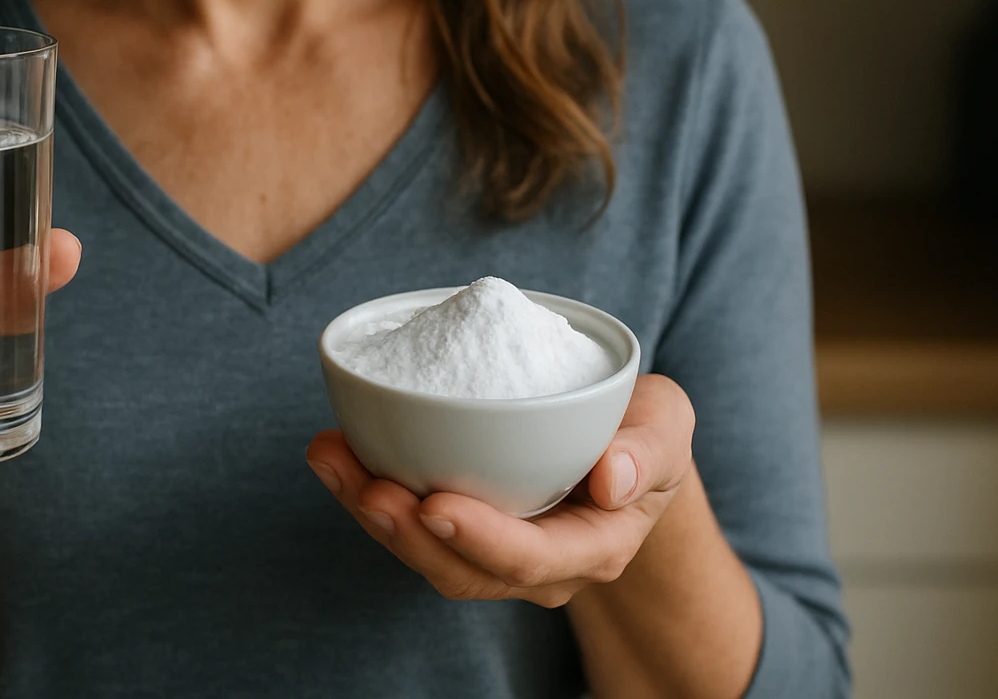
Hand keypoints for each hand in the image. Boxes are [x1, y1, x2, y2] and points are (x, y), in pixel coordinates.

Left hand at [305, 374, 693, 606]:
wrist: (622, 446)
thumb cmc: (643, 432)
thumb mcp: (667, 427)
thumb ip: (649, 449)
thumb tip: (611, 478)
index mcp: (594, 546)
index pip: (533, 560)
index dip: (482, 540)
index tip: (435, 505)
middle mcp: (539, 566)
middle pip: (463, 571)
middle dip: (407, 534)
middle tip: (366, 486)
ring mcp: (493, 552)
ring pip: (425, 554)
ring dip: (370, 512)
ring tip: (331, 459)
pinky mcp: (458, 528)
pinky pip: (406, 525)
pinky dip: (363, 491)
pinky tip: (334, 453)